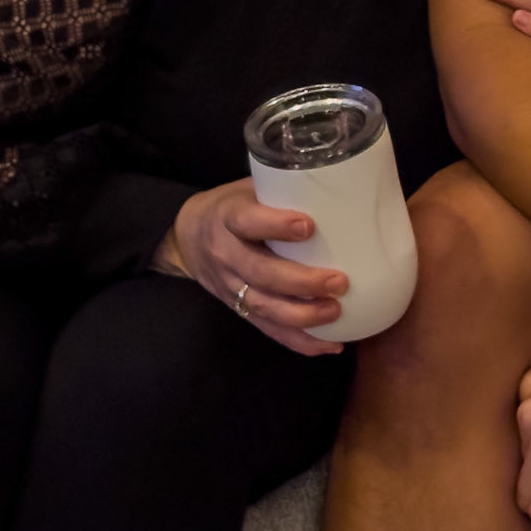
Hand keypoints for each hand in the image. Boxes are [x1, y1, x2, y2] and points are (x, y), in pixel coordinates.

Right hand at [155, 178, 346, 356]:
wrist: (187, 238)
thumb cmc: (232, 206)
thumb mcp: (248, 189)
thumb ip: (284, 190)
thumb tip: (343, 186)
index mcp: (227, 217)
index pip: (247, 221)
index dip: (275, 225)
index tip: (308, 226)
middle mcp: (226, 254)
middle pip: (260, 273)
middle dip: (300, 282)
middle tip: (339, 282)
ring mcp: (230, 287)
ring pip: (263, 307)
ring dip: (302, 316)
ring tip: (336, 312)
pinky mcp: (238, 309)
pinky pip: (268, 330)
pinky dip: (299, 342)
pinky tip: (331, 344)